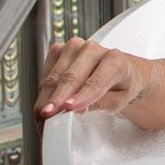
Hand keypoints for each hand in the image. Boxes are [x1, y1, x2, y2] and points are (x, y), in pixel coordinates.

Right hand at [35, 37, 152, 121]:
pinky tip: (46, 103)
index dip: (80, 95)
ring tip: (43, 117)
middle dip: (57, 98)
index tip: (67, 107)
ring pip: (55, 76)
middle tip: (47, 117)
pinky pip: (47, 73)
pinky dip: (44, 90)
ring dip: (46, 98)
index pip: (95, 81)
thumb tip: (77, 109)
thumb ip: (100, 103)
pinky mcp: (60, 49)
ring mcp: (75, 47)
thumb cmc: (121, 86)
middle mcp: (93, 49)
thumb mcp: (119, 101)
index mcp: (115, 60)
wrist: (122, 70)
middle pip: (71, 77)